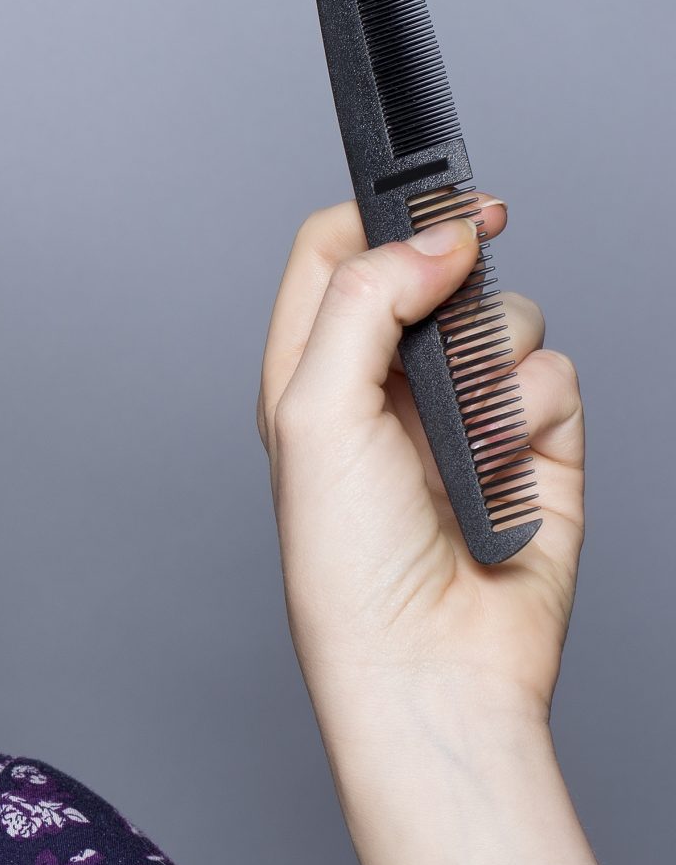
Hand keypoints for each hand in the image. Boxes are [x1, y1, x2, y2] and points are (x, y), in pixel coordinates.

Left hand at [255, 195, 583, 725]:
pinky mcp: (533, 446)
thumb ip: (365, 303)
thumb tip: (436, 236)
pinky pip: (555, 378)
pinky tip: (505, 468)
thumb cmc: (346, 563)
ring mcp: (462, 415)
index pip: (334, 253)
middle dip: (457, 281)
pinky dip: (537, 413)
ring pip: (507, 317)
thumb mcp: (315, 414)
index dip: (382, 213)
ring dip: (497, 360)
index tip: (434, 203)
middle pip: (435, 269)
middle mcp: (384, 387)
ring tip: (466, 432)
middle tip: (456, 305)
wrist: (430, 661)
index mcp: (308, 373)